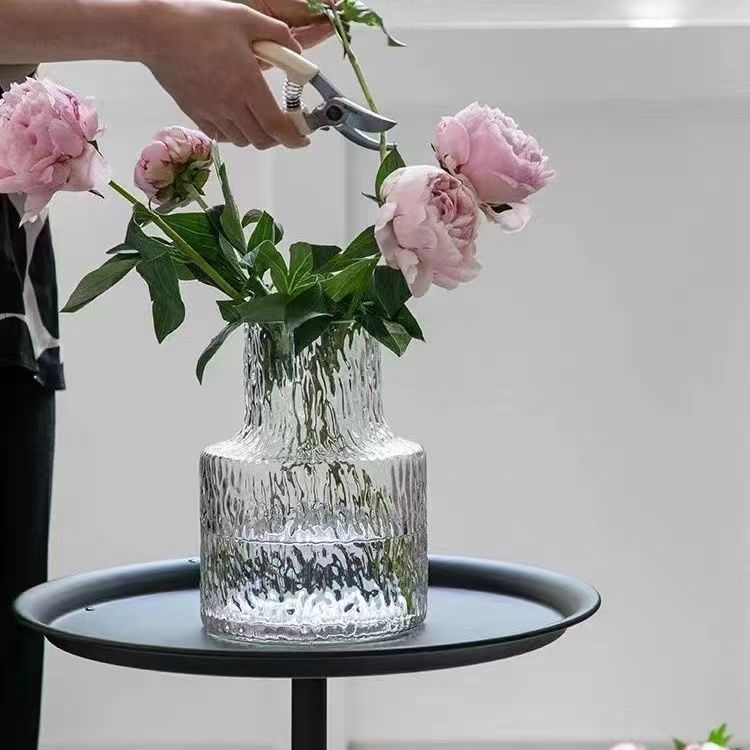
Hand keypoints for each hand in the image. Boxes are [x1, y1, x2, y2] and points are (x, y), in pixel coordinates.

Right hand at [144, 0, 328, 148]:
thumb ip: (276, 34)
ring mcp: (211, 112)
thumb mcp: (244, 18)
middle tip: (283, 125)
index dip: (294, 137)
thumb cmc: (199, 22)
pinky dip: (233, 134)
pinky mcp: (195, 113)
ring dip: (255, 135)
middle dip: (278, 138)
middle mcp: (230, 104)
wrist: (155, 32)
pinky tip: (235, 117)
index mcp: (247, 83)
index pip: (276, 125)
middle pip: (261, 139)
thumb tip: (296, 51)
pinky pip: (220, 136)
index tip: (303, 138)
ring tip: (258, 118)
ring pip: (241, 141)